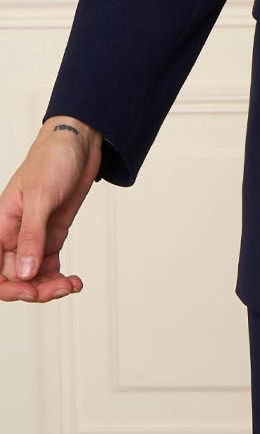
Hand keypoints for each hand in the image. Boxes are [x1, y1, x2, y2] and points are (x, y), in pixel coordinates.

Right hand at [0, 117, 102, 303]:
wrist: (79, 143)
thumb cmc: (52, 159)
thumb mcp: (41, 196)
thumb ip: (31, 235)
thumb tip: (25, 272)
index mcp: (1, 224)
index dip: (7, 285)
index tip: (28, 289)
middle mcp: (14, 234)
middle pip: (14, 277)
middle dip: (34, 289)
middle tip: (59, 289)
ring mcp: (34, 237)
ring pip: (33, 276)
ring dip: (49, 287)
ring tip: (70, 285)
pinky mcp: (52, 235)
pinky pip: (50, 267)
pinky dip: (60, 278)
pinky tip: (74, 281)